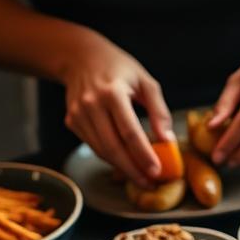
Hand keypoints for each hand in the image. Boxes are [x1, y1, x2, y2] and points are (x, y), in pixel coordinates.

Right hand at [60, 34, 173, 186]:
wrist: (80, 57)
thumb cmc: (118, 68)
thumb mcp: (145, 81)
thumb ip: (158, 111)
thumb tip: (167, 140)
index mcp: (112, 92)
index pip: (129, 131)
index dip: (143, 154)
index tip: (156, 171)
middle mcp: (91, 104)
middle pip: (113, 147)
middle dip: (132, 170)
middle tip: (149, 182)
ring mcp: (78, 114)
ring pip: (101, 151)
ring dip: (122, 167)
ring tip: (140, 176)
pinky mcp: (72, 121)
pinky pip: (93, 146)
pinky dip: (110, 157)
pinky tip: (124, 161)